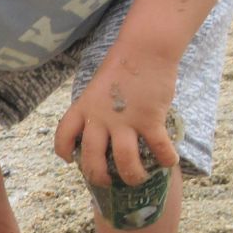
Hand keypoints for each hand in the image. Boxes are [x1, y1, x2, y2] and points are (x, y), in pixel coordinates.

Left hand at [54, 58, 178, 187]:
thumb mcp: (97, 88)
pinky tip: (168, 162)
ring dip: (132, 176)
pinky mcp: (150, 119)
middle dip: (100, 177)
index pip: (64, 135)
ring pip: (125, 162)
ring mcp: (125, 120)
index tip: (71, 160)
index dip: (64, 151)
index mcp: (84, 107)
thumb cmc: (122, 67)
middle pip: (93, 159)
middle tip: (109, 182)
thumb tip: (103, 134)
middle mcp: (100, 118)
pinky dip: (166, 159)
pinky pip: (159, 148)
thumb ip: (95, 111)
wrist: (145, 49)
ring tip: (138, 179)